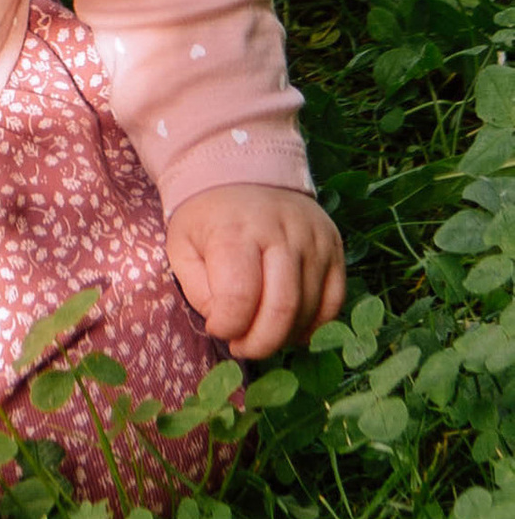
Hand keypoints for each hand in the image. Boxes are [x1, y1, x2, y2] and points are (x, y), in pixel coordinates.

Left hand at [166, 185, 346, 358]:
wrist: (243, 171)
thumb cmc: (208, 217)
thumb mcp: (182, 247)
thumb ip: (198, 290)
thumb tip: (227, 325)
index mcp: (236, 230)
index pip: (240, 298)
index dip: (227, 327)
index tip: (217, 328)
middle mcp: (282, 233)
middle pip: (282, 310)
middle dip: (259, 344)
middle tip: (241, 347)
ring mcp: (314, 240)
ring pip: (309, 311)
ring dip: (283, 336)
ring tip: (260, 332)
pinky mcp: (335, 247)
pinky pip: (334, 303)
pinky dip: (313, 325)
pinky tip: (290, 326)